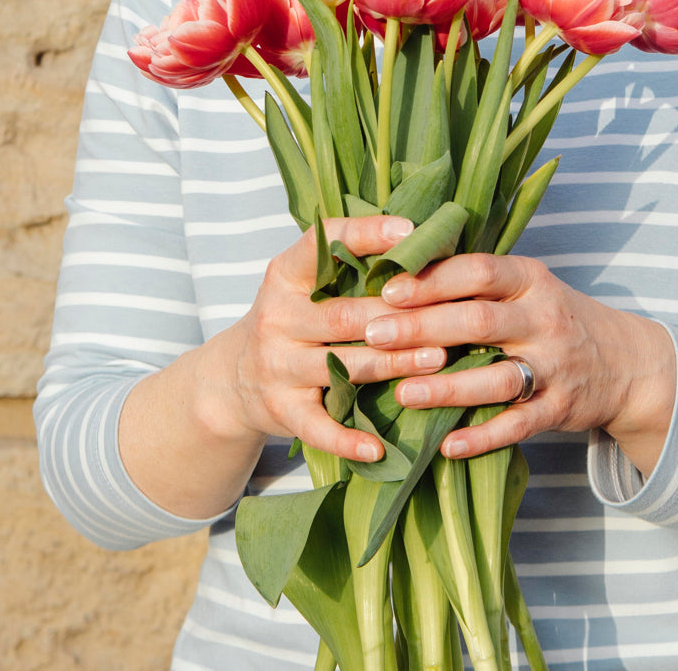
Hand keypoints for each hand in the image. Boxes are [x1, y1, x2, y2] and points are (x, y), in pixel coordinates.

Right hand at [214, 214, 447, 460]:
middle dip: (396, 315)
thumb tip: (420, 236)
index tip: (410, 230)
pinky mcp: (281, 410)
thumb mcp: (303, 283)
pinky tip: (380, 447)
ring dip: (393, 364)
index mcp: (285, 275)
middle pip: (343, 314)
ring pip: (342, 365)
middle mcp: (277, 317)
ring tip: (438, 359)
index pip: (322, 244)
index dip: (367, 234)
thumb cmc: (293, 319)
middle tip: (446, 312)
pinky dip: (348, 440)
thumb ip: (347, 262)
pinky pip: (318, 427)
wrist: (231, 379)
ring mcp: (276, 366)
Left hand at [364, 253, 676, 473]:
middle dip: (423, 328)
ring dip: (447, 387)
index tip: (388, 289)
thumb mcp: (526, 285)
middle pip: (479, 321)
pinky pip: (518, 425)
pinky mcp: (560, 408)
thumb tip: (400, 267)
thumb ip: (476, 280)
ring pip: (497, 378)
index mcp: (530, 279)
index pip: (479, 271)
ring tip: (402, 392)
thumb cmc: (552, 316)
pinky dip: (482, 436)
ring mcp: (554, 366)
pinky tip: (446, 445)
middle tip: (374, 334)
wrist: (625, 362)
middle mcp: (544, 318)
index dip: (433, 279)